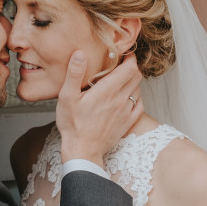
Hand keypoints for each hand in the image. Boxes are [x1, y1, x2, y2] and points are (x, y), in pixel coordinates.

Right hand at [56, 51, 142, 166]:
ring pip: (138, 90)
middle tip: (122, 64)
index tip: (123, 54)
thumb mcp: (66, 97)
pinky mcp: (127, 123)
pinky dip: (136, 97)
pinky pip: (139, 105)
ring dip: (132, 82)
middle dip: (131, 67)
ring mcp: (125, 112)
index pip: (130, 68)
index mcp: (107, 91)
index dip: (130, 57)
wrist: (82, 151)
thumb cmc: (73, 126)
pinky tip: (126, 97)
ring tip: (121, 80)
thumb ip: (74, 74)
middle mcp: (120, 100)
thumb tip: (80, 54)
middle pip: (136, 76)